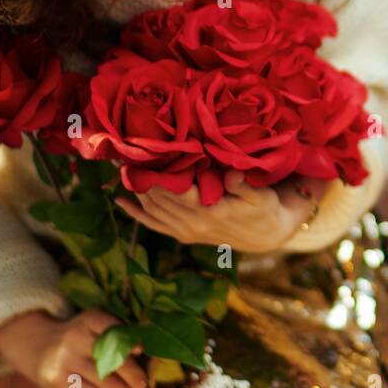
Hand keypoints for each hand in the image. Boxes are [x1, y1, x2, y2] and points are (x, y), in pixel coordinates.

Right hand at [0, 309, 146, 387]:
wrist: (35, 344)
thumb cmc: (77, 335)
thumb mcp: (92, 324)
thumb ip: (114, 333)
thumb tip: (141, 351)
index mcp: (88, 320)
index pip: (108, 327)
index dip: (125, 339)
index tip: (141, 350)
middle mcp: (75, 338)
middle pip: (106, 356)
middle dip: (129, 373)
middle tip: (144, 383)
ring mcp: (65, 360)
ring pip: (99, 379)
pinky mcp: (58, 379)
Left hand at [115, 172, 320, 252]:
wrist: (267, 235)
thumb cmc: (265, 208)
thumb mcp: (261, 196)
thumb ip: (245, 186)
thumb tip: (232, 176)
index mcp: (210, 211)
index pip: (175, 190)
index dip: (157, 172)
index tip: (144, 152)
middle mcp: (193, 223)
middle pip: (158, 198)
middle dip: (142, 176)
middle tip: (126, 152)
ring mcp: (186, 231)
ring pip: (152, 209)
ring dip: (136, 189)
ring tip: (123, 166)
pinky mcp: (183, 235)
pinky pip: (154, 225)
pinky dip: (136, 214)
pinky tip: (121, 200)